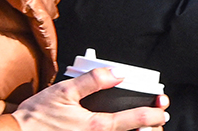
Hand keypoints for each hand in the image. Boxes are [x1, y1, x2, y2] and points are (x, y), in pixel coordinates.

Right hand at [12, 68, 169, 130]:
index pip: (135, 119)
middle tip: (158, 120)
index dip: (153, 114)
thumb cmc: (35, 119)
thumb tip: (116, 73)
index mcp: (96, 126)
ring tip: (144, 127)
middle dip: (150, 128)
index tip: (162, 110)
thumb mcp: (64, 91)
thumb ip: (93, 80)